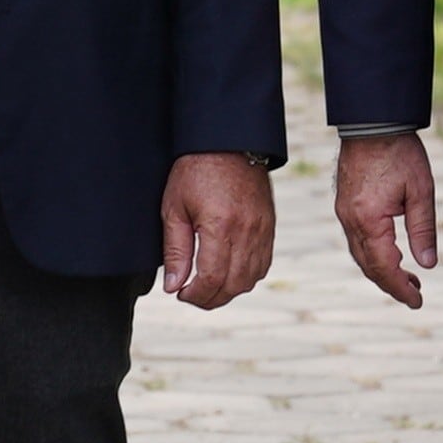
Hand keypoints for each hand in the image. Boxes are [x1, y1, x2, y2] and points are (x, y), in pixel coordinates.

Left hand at [159, 152, 277, 308]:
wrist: (228, 143)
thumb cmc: (195, 172)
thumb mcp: (174, 208)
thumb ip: (175, 250)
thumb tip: (174, 286)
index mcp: (220, 226)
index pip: (212, 278)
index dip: (196, 294)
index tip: (181, 293)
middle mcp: (246, 231)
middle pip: (233, 285)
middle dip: (210, 298)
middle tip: (192, 295)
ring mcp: (262, 231)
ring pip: (250, 279)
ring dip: (228, 291)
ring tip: (208, 287)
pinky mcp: (269, 228)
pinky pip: (262, 265)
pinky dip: (246, 277)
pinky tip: (228, 274)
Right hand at [333, 132, 442, 308]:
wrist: (372, 123)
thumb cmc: (399, 153)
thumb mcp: (421, 191)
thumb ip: (423, 230)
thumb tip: (427, 264)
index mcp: (369, 220)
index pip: (384, 267)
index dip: (401, 288)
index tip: (417, 301)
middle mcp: (350, 221)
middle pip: (369, 266)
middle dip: (391, 284)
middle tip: (415, 294)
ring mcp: (344, 213)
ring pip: (360, 255)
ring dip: (382, 271)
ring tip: (408, 277)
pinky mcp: (344, 205)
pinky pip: (356, 240)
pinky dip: (373, 255)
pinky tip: (390, 254)